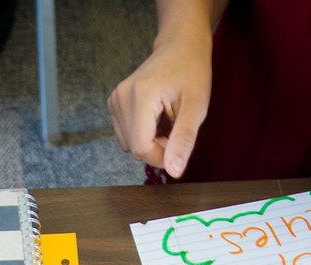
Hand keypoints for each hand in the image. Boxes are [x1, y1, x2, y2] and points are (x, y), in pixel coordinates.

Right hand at [108, 32, 210, 179]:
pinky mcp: (114, 102)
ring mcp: (115, 99)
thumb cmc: (192, 72)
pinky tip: (156, 118)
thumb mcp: (196, 108)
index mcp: (142, 96)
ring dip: (149, 141)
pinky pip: (126, 134)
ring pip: (129, 143)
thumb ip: (183, 141)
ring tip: (167, 121)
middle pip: (134, 147)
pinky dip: (142, 133)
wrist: (180, 46)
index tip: (178, 146)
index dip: (161, 156)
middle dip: (156, 147)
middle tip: (176, 128)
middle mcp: (122, 96)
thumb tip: (173, 171)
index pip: (141, 148)